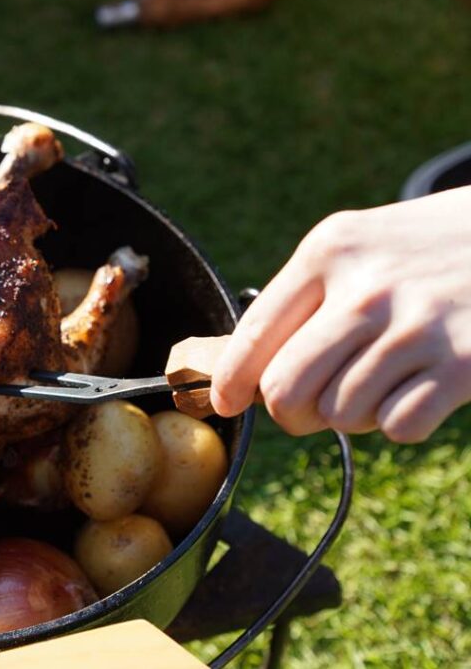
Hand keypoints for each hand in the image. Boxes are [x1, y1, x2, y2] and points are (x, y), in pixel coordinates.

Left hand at [211, 185, 470, 442]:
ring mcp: (418, 327)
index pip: (252, 336)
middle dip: (290, 411)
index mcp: (328, 253)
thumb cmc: (423, 249)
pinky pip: (398, 427)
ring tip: (379, 379)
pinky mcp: (466, 364)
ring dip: (353, 413)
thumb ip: (302, 301)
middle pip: (285, 390)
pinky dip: (400, 421)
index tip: (226, 403)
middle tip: (308, 407)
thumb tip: (244, 377)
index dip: (230, 382)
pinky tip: (418, 388)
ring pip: (340, 414)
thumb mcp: (356, 246)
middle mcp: (367, 289)